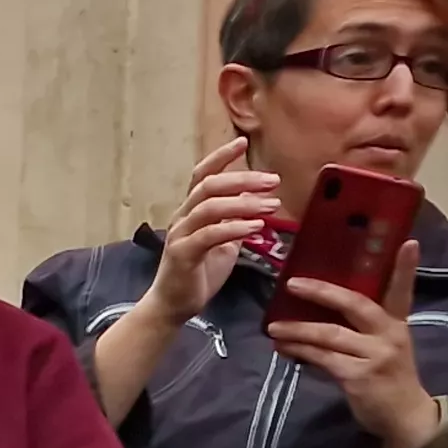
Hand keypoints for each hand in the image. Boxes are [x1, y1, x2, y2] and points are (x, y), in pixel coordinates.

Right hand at [144, 138, 286, 328]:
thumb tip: (254, 198)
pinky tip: (256, 228)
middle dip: (243, 179)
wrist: (173, 305)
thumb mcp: (224, 242)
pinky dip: (235, 228)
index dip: (221, 157)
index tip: (242, 142)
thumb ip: (235, 220)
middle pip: (209, 186)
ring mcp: (181, 235)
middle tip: (273, 181)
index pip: (203, 175)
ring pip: (209, 207)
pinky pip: (209, 235)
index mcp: (191, 211)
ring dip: (244, 203)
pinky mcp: (183, 254)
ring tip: (271, 206)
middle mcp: (183, 217)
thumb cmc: (198, 273)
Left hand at [265, 243, 438, 447]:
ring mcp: (374, 355)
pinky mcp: (358, 376)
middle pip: (355, 304)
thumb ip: (360, 329)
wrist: (404, 416)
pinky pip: (322, 358)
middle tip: (292, 283)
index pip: (402, 290)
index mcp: (397, 323)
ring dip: (297, 329)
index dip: (405, 267)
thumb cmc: (389, 377)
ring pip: (329, 334)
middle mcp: (389, 334)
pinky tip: (282, 348)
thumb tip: (315, 313)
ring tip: (273, 326)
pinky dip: (299, 351)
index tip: (408, 242)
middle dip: (321, 292)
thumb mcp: (384, 347)